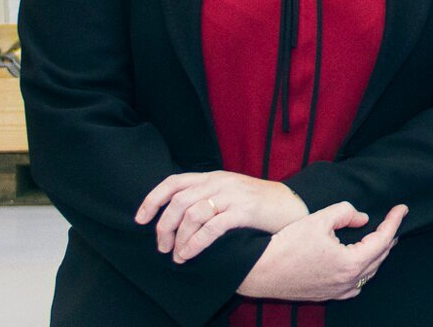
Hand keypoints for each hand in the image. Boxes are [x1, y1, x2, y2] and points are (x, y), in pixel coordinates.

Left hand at [135, 171, 308, 263]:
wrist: (293, 205)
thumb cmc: (258, 204)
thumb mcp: (229, 192)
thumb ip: (206, 196)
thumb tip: (174, 214)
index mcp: (213, 177)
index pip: (174, 182)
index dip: (152, 200)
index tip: (140, 220)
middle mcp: (220, 183)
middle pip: (178, 202)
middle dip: (164, 227)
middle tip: (162, 247)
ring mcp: (233, 195)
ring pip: (192, 215)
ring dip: (180, 239)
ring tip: (178, 256)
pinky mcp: (245, 211)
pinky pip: (212, 227)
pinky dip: (196, 243)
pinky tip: (190, 253)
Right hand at [237, 201, 406, 302]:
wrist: (259, 270)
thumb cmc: (287, 244)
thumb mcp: (319, 219)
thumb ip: (345, 212)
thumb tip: (362, 219)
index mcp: (351, 263)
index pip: (383, 240)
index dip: (394, 221)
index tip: (402, 208)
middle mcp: (347, 282)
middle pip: (378, 257)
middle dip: (388, 237)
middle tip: (393, 221)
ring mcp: (337, 291)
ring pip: (368, 273)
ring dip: (377, 254)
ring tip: (382, 239)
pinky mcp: (325, 294)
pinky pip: (354, 286)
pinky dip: (363, 272)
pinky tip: (361, 265)